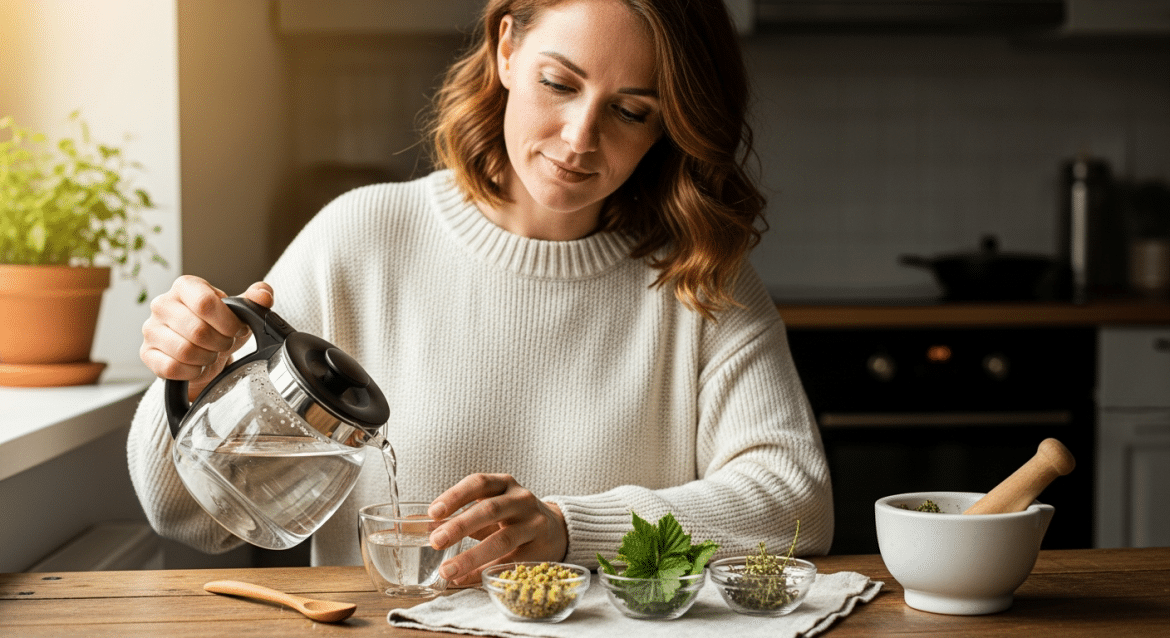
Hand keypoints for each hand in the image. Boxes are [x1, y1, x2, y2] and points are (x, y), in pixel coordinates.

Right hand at [140, 275, 273, 399]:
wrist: (202, 351)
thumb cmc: (219, 327)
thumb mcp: (239, 312)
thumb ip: (256, 299)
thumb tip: (263, 295)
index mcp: (186, 286)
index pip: (206, 303)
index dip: (228, 322)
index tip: (236, 330)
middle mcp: (162, 304)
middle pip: (197, 330)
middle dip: (220, 343)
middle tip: (225, 344)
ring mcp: (151, 329)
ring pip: (185, 351)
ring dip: (207, 358)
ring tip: (211, 354)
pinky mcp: (147, 353)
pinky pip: (172, 368)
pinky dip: (193, 372)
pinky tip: (198, 366)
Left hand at [427, 474, 568, 586]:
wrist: (554, 530)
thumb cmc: (511, 517)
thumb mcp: (488, 507)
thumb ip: (457, 514)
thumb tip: (417, 524)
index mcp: (504, 484)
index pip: (478, 483)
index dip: (455, 496)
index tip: (433, 512)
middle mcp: (520, 499)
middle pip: (489, 510)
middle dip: (460, 526)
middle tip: (435, 542)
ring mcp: (533, 523)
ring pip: (502, 538)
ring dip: (472, 556)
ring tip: (447, 571)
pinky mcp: (541, 549)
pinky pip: (512, 561)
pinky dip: (487, 571)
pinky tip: (467, 580)